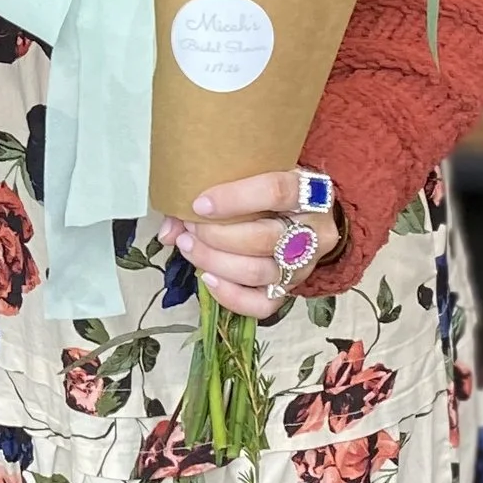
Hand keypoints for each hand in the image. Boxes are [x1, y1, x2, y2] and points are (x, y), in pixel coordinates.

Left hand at [161, 170, 344, 320]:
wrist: (304, 213)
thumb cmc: (269, 191)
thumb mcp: (251, 178)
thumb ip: (210, 195)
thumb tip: (168, 232)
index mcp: (310, 190)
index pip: (277, 192)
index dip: (235, 199)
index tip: (199, 204)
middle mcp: (315, 230)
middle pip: (264, 238)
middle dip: (217, 236)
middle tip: (190, 229)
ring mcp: (306, 264)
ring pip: (259, 272)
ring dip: (216, 262)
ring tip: (189, 248)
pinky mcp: (292, 289)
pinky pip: (264, 304)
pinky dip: (231, 296)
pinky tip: (208, 279)